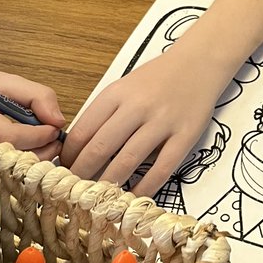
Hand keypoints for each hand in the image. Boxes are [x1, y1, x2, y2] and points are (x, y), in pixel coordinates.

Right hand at [0, 64, 64, 159]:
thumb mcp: (9, 82)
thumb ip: (38, 96)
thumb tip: (58, 121)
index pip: (9, 134)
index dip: (37, 135)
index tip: (54, 129)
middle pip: (9, 157)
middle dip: (41, 150)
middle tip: (56, 140)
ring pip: (8, 168)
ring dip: (34, 158)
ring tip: (46, 143)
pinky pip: (3, 169)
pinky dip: (21, 161)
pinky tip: (31, 150)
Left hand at [60, 51, 215, 195]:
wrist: (199, 62)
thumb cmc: (158, 77)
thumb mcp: (124, 87)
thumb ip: (104, 114)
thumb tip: (79, 150)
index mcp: (116, 93)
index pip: (82, 132)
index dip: (68, 158)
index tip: (64, 172)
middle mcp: (138, 106)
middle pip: (100, 148)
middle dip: (82, 175)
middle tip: (75, 192)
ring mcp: (163, 121)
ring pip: (127, 161)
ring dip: (109, 184)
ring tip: (99, 200)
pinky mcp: (185, 134)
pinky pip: (162, 168)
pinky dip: (145, 187)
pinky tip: (134, 197)